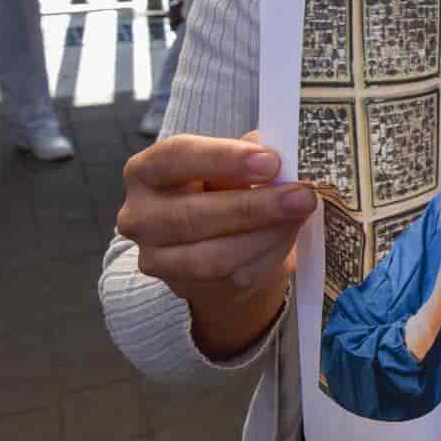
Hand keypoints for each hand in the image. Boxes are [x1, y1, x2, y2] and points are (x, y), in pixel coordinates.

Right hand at [119, 132, 315, 358]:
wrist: (218, 242)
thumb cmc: (224, 190)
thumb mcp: (233, 166)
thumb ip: (251, 157)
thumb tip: (280, 155)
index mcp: (147, 171)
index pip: (176, 157)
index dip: (223, 158)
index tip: (270, 161)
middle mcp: (138, 215)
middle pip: (191, 215)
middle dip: (253, 206)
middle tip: (302, 195)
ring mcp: (154, 256)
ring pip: (211, 255)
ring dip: (264, 235)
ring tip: (300, 215)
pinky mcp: (181, 285)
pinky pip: (230, 275)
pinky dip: (266, 255)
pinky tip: (287, 236)